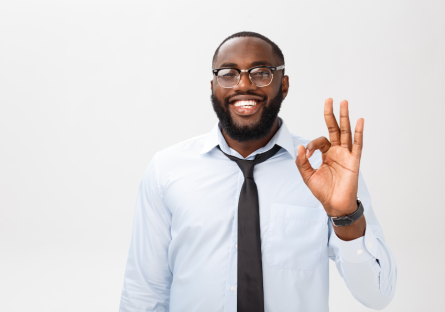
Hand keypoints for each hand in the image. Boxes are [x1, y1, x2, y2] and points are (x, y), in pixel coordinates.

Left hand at [295, 98, 363, 216]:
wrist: (334, 205)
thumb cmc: (323, 191)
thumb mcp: (307, 176)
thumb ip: (302, 162)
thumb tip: (300, 146)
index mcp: (326, 154)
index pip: (319, 141)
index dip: (312, 145)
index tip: (308, 153)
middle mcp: (337, 152)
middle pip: (334, 129)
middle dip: (331, 114)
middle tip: (330, 99)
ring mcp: (346, 155)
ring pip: (345, 133)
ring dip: (344, 118)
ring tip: (344, 103)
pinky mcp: (354, 161)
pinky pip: (357, 145)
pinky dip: (358, 133)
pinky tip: (359, 121)